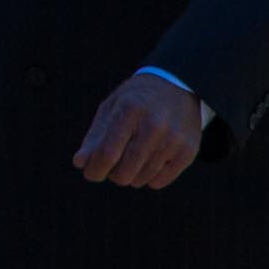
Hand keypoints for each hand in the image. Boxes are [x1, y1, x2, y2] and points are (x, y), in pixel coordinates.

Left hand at [73, 71, 201, 187]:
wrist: (176, 86)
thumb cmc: (135, 100)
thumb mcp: (111, 108)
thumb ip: (94, 137)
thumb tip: (80, 163)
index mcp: (129, 111)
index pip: (107, 153)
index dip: (95, 169)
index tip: (90, 173)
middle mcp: (153, 125)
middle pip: (125, 171)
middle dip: (112, 174)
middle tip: (111, 165)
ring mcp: (174, 139)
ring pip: (141, 179)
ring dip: (130, 175)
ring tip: (131, 157)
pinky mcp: (188, 151)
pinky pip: (160, 181)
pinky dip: (148, 178)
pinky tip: (147, 162)